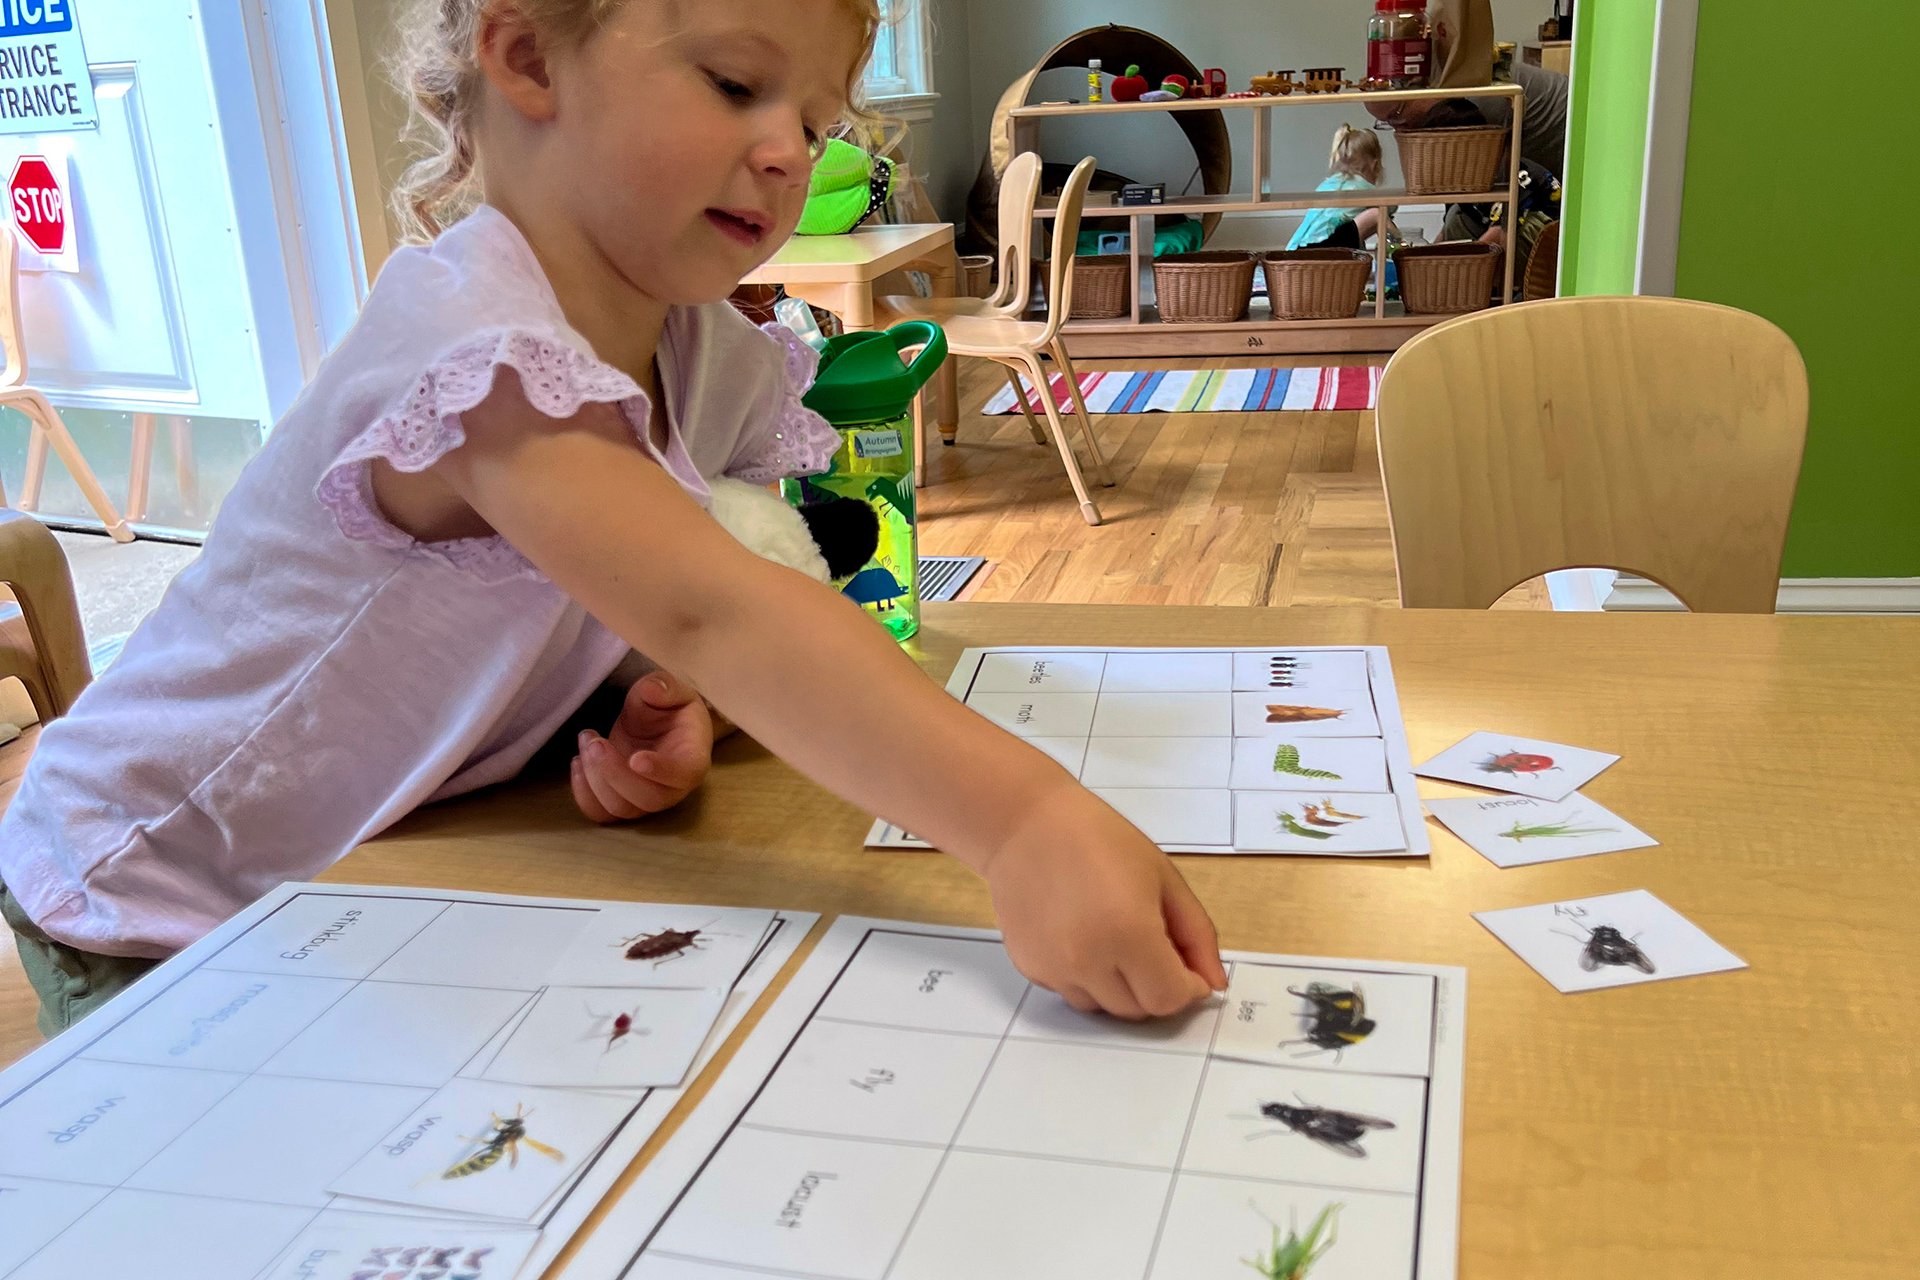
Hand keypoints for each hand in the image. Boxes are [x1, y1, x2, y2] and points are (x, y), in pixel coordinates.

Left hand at [570, 671, 713, 822]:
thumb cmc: (670, 709)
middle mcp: (673, 788)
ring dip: (595, 777)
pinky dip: (583, 794)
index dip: (661, 771)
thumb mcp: (672, 690)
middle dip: (614, 772)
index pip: (684, 774)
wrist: (658, 725)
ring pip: (621, 808)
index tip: (636, 758)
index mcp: (693, 758)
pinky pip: (601, 814)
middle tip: (594, 741)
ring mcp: (647, 800)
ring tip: (586, 740)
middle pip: (648, 799)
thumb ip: (665, 686)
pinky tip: (577, 762)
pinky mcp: (623, 803)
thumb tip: (651, 689)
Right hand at [983, 784, 1228, 1019]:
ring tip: (1115, 939)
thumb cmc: (1098, 838)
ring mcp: (1054, 969)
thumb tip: (1214, 983)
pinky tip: (1083, 937)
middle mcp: (1088, 961)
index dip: (1187, 989)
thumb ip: (1196, 935)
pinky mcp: (1030, 968)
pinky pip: (1072, 992)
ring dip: (1121, 988)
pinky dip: (1087, 978)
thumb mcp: (1163, 877)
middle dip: (1156, 987)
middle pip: (1137, 1010)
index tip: (1188, 969)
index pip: (1169, 998)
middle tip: (1153, 946)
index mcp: (1129, 933)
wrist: (1024, 824)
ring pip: (1103, 1008)